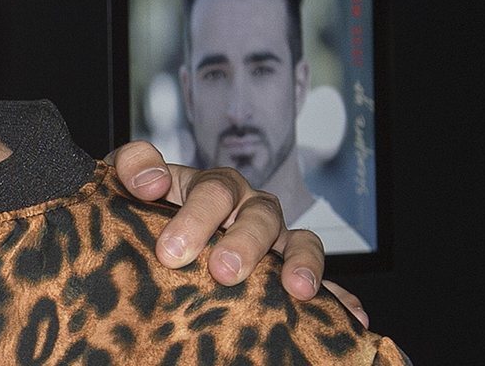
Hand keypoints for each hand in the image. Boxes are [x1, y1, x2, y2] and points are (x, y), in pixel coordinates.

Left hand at [106, 140, 362, 323]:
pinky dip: (340, 298)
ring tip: (297, 289)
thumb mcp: (131, 180)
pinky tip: (353, 318)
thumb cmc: (147, 207)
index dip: (195, 216)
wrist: (154, 232)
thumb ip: (133, 166)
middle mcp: (249, 209)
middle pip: (258, 217)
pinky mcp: (290, 273)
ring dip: (302, 263)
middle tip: (222, 271)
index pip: (212, 190)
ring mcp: (274, 241)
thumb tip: (149, 180)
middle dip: (244, 243)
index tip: (170, 251)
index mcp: (213, 186)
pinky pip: (327, 284)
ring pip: (298, 242)